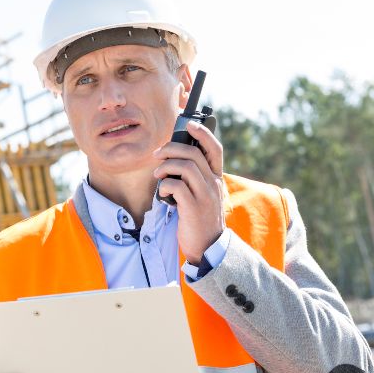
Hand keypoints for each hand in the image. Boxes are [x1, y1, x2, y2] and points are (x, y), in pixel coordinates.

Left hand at [153, 121, 225, 264]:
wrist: (208, 247)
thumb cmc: (199, 219)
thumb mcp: (201, 195)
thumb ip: (193, 179)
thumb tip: (173, 160)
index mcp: (216, 179)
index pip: (215, 149)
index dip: (204, 134)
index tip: (190, 125)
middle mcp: (214, 184)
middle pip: (194, 153)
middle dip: (171, 149)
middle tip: (157, 155)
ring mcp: (205, 196)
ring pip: (186, 167)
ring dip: (166, 167)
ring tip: (157, 175)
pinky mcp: (194, 208)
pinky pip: (177, 186)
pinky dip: (165, 185)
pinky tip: (163, 193)